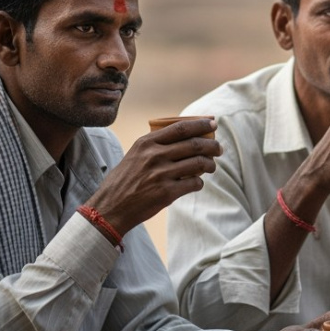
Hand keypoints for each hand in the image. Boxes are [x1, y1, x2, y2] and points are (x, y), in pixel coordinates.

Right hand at [86, 118, 221, 235]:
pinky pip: (195, 183)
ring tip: (211, 166)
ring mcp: (162, 174)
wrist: (110, 207)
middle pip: (195, 144)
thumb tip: (188, 137)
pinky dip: (199, 182)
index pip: (181, 128)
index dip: (201, 124)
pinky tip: (196, 183)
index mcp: (147, 142)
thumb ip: (156, 145)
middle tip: (219, 149)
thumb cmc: (125, 180)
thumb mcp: (135, 154)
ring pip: (199, 163)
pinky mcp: (167, 192)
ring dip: (210, 165)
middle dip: (213, 146)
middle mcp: (155, 155)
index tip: (213, 123)